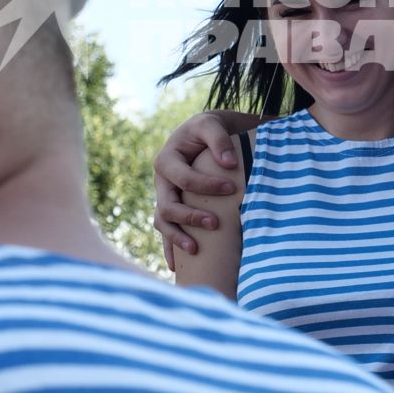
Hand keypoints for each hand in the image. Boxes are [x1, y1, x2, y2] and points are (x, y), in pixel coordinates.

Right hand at [154, 111, 242, 260]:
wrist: (202, 135)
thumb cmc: (207, 129)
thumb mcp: (211, 125)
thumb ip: (218, 140)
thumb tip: (229, 166)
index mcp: (166, 160)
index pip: (183, 178)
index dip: (206, 185)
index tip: (231, 188)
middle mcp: (161, 182)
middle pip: (167, 206)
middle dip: (189, 217)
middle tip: (215, 223)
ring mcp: (164, 197)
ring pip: (162, 222)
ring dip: (176, 238)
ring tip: (195, 249)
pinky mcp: (172, 209)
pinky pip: (166, 231)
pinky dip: (170, 249)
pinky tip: (177, 267)